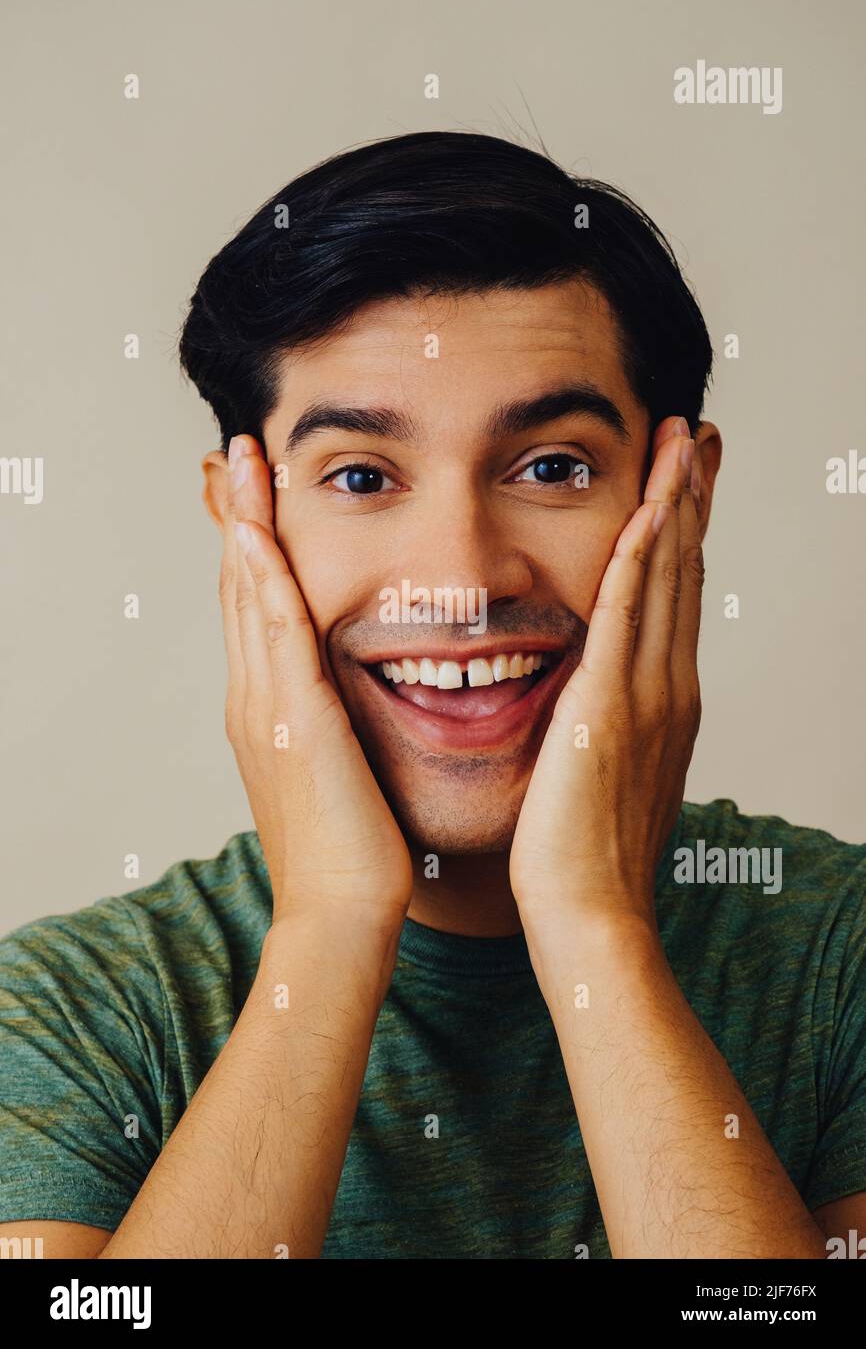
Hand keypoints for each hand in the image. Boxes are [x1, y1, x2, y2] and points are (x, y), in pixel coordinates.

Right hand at [219, 435, 412, 928]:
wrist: (341, 914)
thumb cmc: (352, 856)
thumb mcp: (340, 777)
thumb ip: (340, 733)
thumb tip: (360, 710)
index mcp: (271, 713)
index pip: (259, 612)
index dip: (256, 552)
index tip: (260, 499)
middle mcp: (257, 700)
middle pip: (242, 589)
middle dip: (240, 519)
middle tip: (238, 456)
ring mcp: (268, 706)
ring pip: (251, 595)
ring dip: (246, 525)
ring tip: (242, 463)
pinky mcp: (295, 718)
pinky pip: (275, 631)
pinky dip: (263, 577)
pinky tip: (257, 531)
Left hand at [509, 416, 702, 927]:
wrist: (589, 915)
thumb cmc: (584, 857)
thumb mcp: (605, 775)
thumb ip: (603, 726)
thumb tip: (590, 701)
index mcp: (661, 701)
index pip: (675, 596)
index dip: (683, 532)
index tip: (685, 479)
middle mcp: (665, 687)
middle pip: (683, 572)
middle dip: (691, 498)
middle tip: (698, 435)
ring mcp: (643, 697)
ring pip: (664, 580)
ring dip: (674, 505)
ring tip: (683, 444)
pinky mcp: (606, 711)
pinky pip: (624, 619)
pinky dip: (638, 562)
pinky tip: (647, 512)